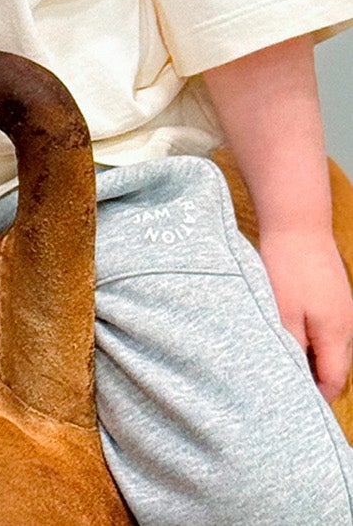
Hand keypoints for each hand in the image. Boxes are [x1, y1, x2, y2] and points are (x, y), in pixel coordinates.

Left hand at [259, 226, 352, 401]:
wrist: (296, 224)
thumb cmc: (287, 267)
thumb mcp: (282, 310)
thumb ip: (292, 345)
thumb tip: (296, 375)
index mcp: (336, 334)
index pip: (333, 379)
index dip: (317, 396)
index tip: (295, 405)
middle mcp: (346, 326)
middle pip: (335, 365)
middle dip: (314, 379)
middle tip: (285, 386)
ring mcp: (342, 309)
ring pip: (330, 346)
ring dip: (311, 357)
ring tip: (285, 362)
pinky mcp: (333, 295)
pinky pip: (326, 328)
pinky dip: (311, 337)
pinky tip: (290, 333)